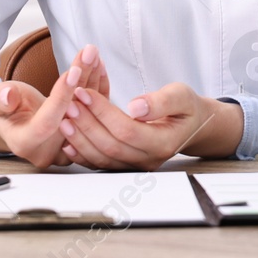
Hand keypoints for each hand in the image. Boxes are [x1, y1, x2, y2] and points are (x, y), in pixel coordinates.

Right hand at [0, 44, 110, 166]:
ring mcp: (69, 144)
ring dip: (93, 79)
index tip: (72, 71)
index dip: (60, 97)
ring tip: (93, 54)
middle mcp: (50, 149)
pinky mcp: (83, 135)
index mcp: (25, 144)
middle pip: (73, 113)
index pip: (47, 122)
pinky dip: (98, 87)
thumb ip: (1, 99)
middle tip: (88, 54)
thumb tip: (7, 95)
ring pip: (88, 110)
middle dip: (82, 80)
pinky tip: (98, 66)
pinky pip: (96, 111)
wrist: (19, 121)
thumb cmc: (7, 109)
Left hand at [58, 83, 243, 170]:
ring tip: (65, 117)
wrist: (192, 125)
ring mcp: (136, 165)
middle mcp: (148, 159)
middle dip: (87, 123)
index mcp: (163, 142)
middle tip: (70, 102)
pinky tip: (68, 140)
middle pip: (110, 146)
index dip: (103, 112)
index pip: (127, 130)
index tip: (85, 92)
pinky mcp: (125, 165)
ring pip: (102, 158)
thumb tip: (136, 106)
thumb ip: (161, 101)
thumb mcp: (182, 96)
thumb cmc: (186, 108)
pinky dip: (82, 153)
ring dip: (80, 138)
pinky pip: (100, 164)